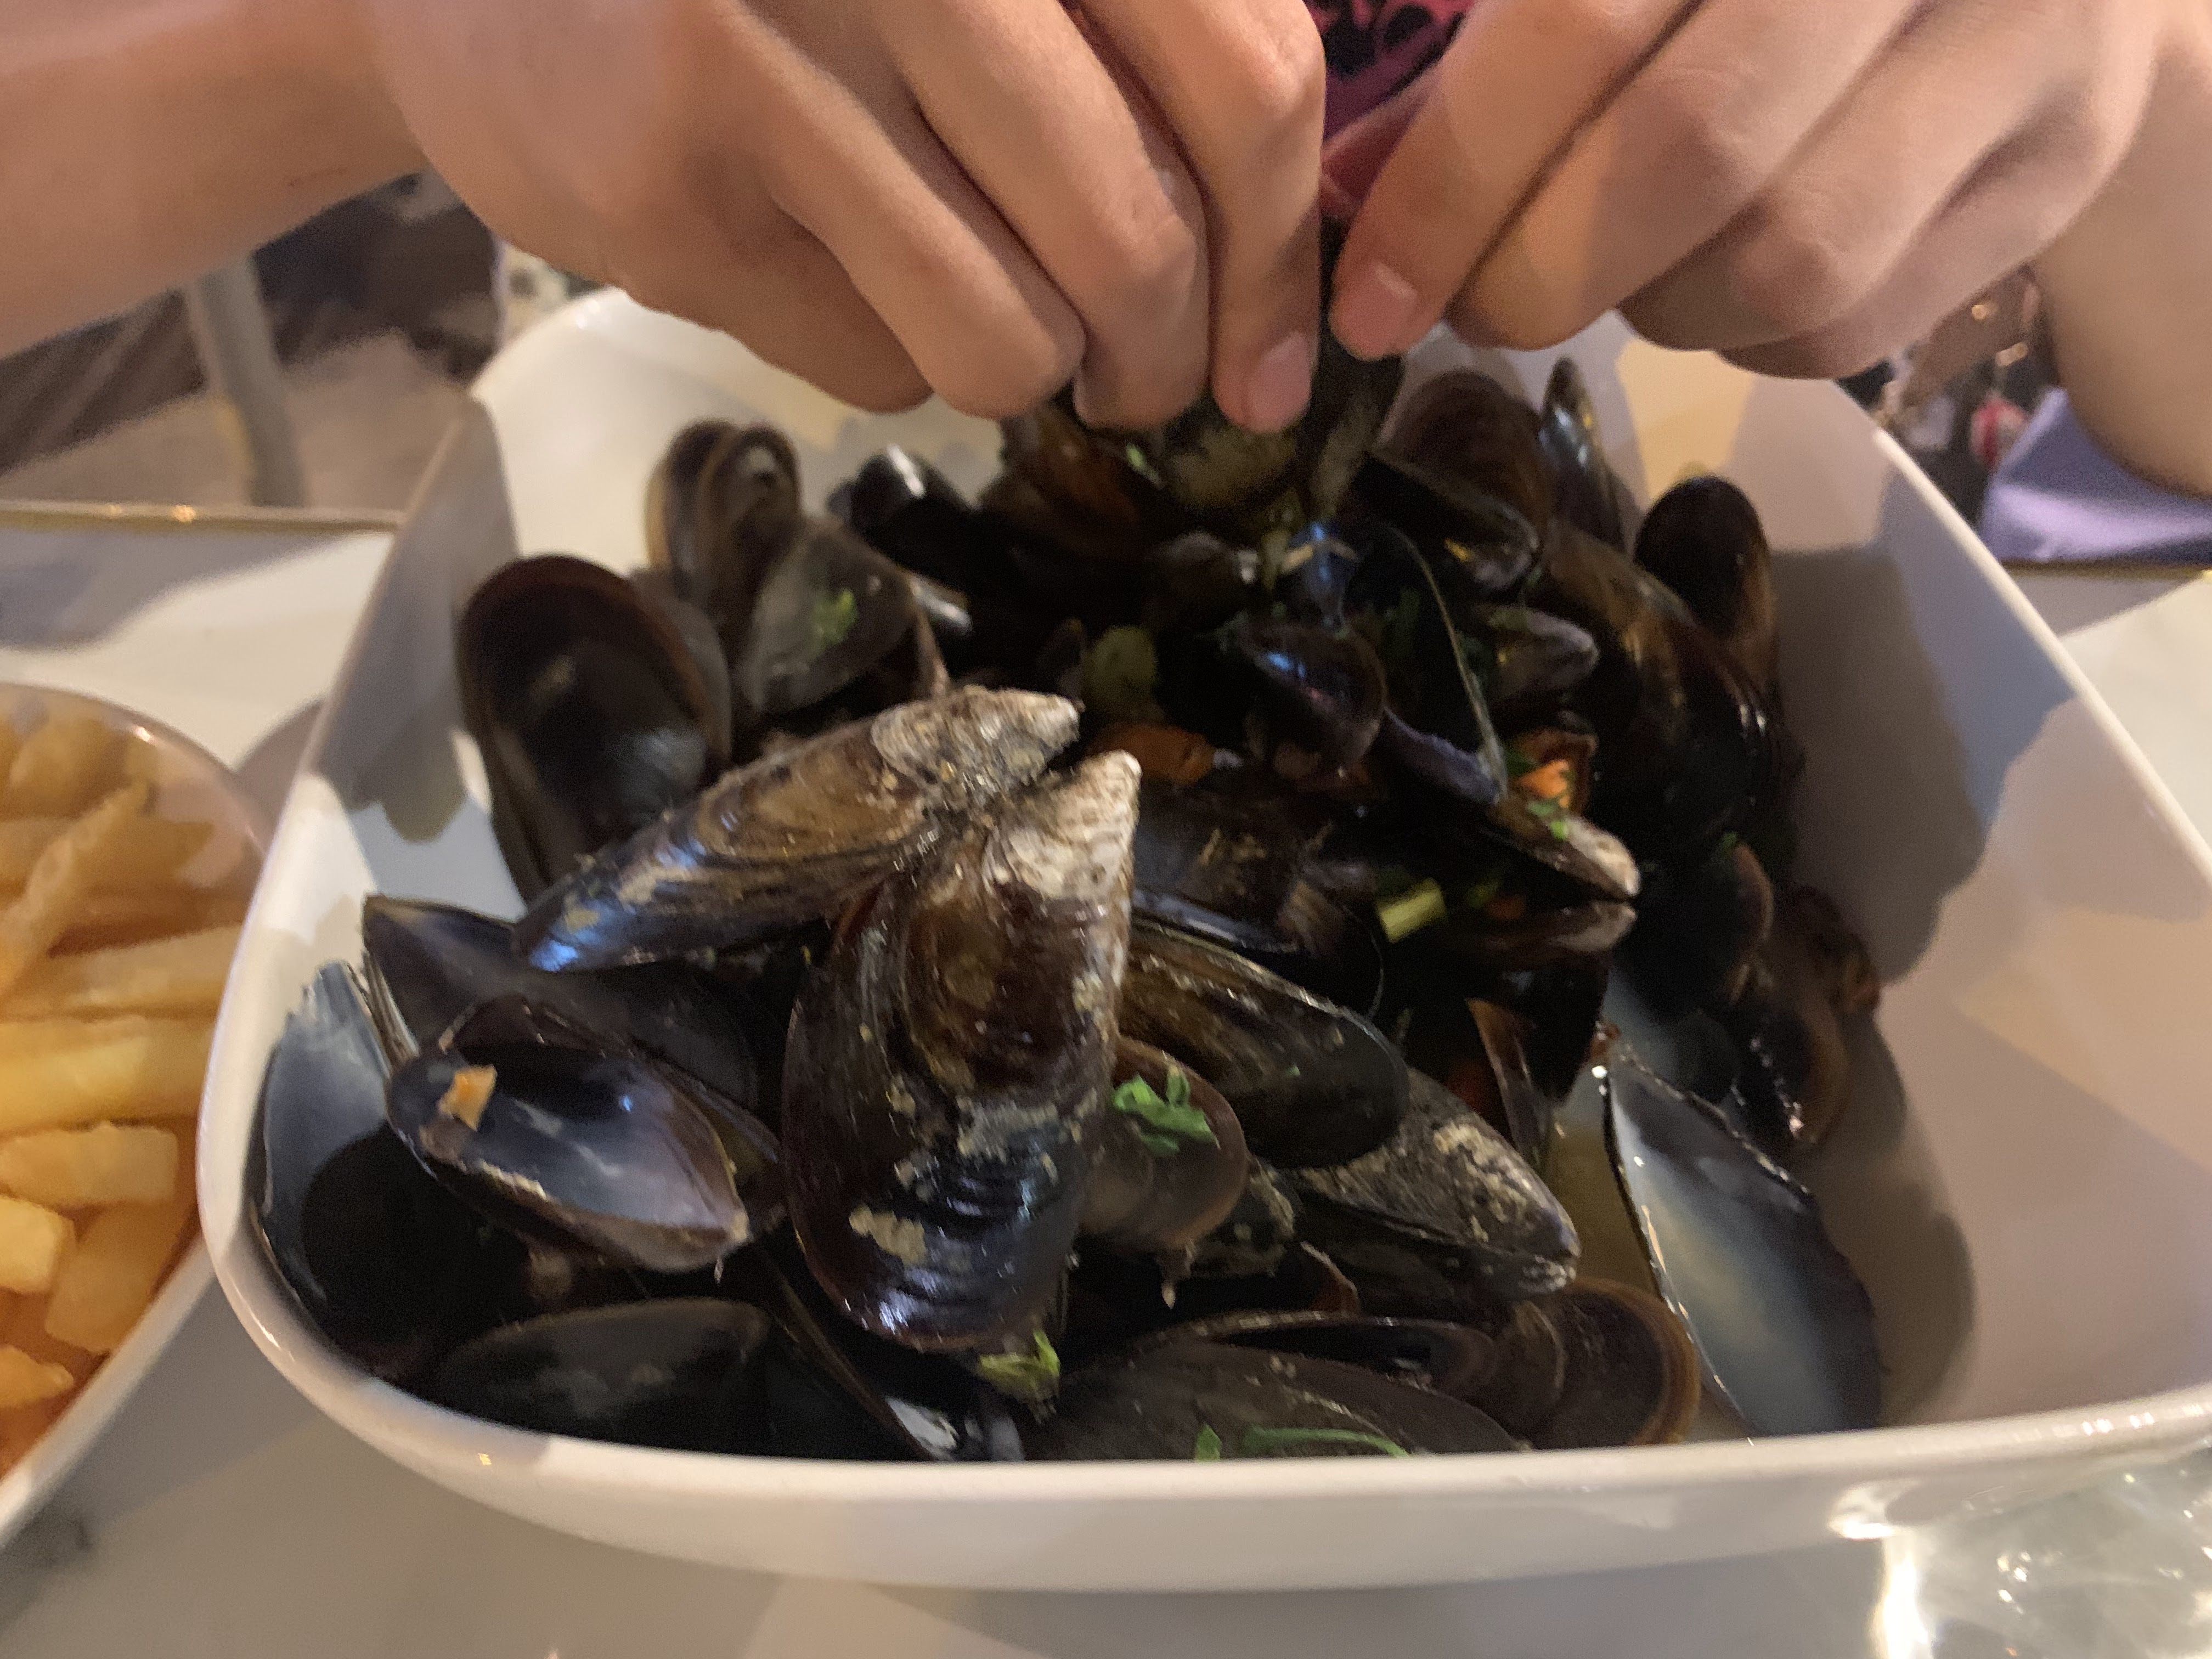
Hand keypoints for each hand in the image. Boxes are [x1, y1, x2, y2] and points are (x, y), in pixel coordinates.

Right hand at [350, 0, 1326, 427]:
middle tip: (1152, 386)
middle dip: (1168, 361)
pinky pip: (877, 365)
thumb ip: (1129, 42)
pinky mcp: (677, 195)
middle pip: (1135, 239)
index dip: (1284, 253)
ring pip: (1010, 338)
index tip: (1280, 355)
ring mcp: (774, 66)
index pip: (1246, 81)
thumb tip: (1284, 249)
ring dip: (1032, 377)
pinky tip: (839, 278)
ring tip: (1003, 333)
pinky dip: (893, 361)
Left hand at [1324, 0, 2193, 378]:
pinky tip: (1722, 278)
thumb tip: (1343, 200)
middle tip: (1476, 305)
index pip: (1577, 28)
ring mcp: (2019, 47)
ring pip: (1781, 262)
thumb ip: (1493, 64)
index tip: (1370, 297)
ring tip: (1620, 266)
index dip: (1451, 182)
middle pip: (1690, 150)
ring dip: (1652, 306)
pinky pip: (1849, 325)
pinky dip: (1744, 340)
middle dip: (1537, 270)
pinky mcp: (2053, 169)